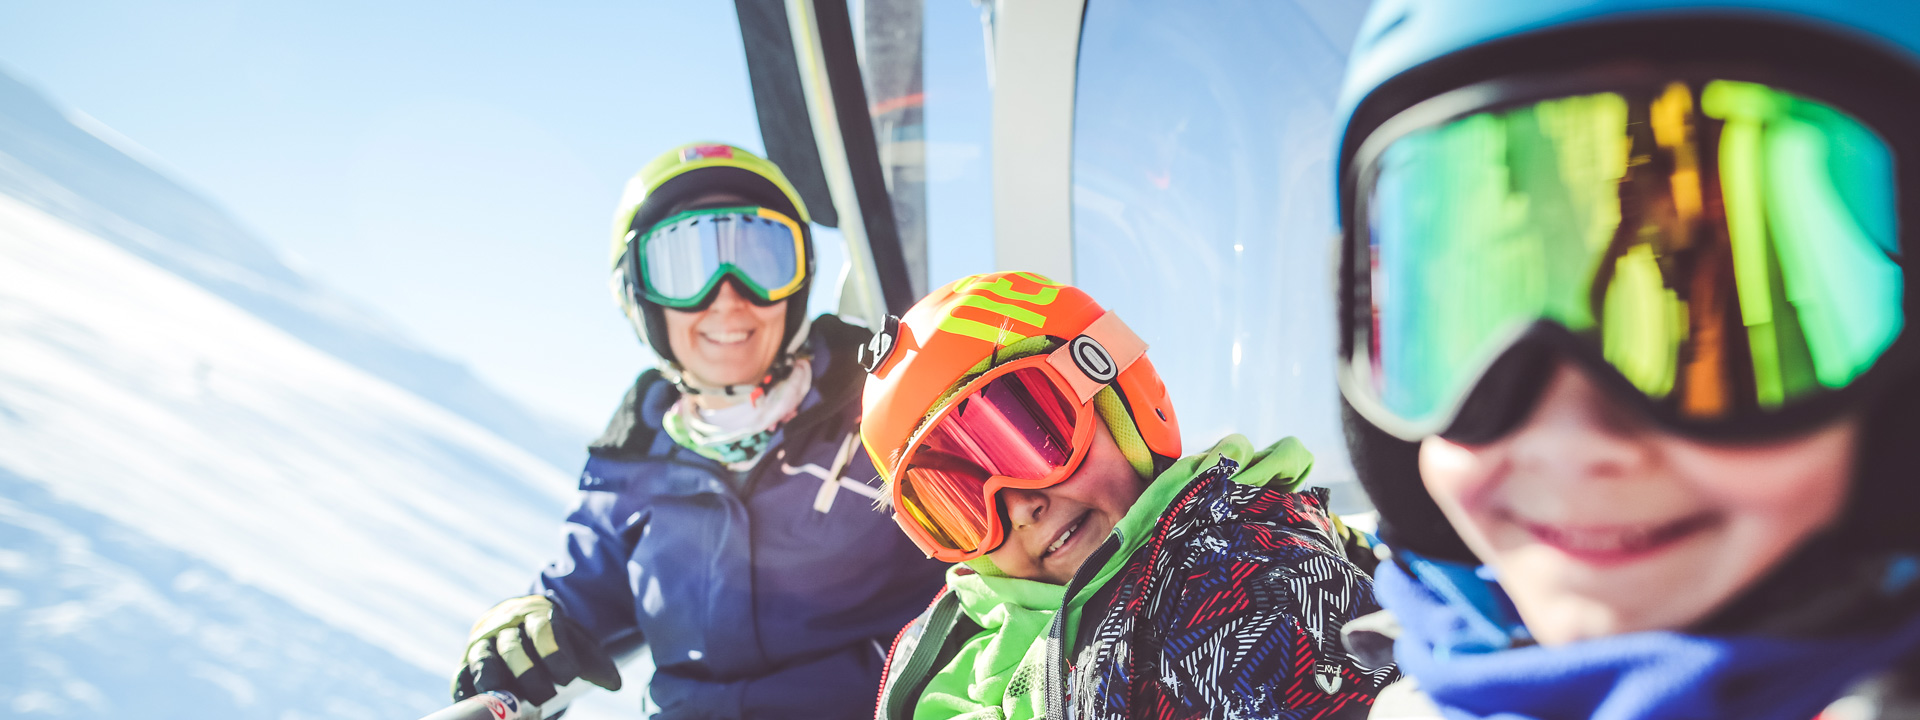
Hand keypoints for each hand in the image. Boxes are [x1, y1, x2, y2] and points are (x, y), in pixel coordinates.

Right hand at [451, 595, 621, 704]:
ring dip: (490, 681)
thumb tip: (615, 684)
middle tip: (545, 697)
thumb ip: (593, 661)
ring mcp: (482, 645)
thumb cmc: (550, 636)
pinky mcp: (465, 664)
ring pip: (482, 660)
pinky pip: (461, 677)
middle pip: (513, 648)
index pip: (545, 630)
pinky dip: (465, 692)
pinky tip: (471, 704)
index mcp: (536, 616)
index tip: (568, 677)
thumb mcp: (574, 641)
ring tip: (501, 700)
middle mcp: (505, 627)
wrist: (512, 620)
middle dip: (528, 673)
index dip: (555, 653)